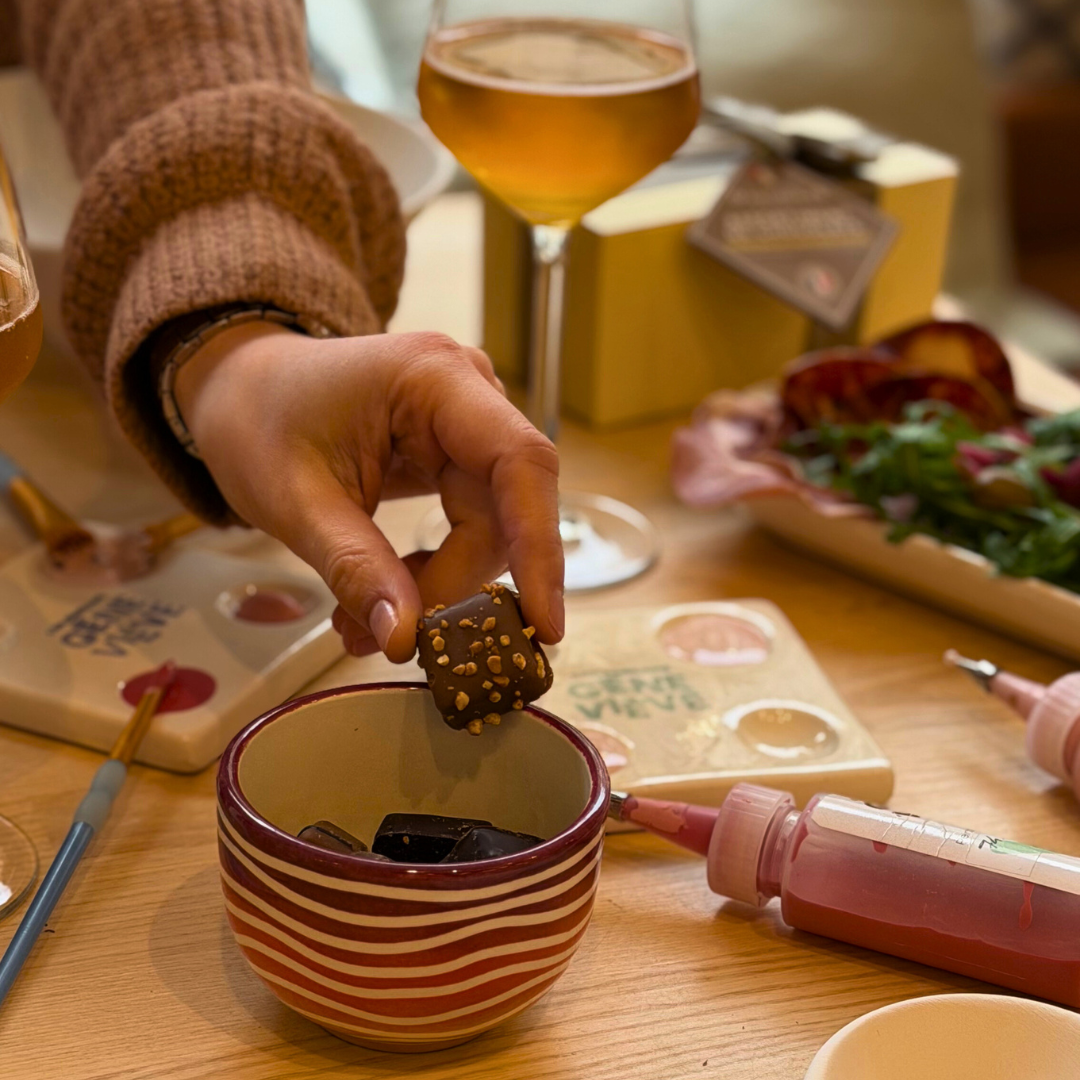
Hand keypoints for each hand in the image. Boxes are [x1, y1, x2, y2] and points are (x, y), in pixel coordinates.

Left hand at [174, 321, 563, 661]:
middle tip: (407, 645)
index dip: (538, 545)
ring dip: (444, 587)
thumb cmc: (258, 423)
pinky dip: (438, 570)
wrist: (241, 391)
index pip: (519, 462)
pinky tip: (392, 593)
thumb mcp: (295, 500)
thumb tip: (407, 640)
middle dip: (461, 585)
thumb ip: (354, 567)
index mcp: (434, 379)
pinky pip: (472, 525)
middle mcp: (469, 394)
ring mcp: (468, 424)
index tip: (543, 624)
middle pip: (504, 509)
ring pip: (491, 527)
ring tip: (372, 626)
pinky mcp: (458, 454)